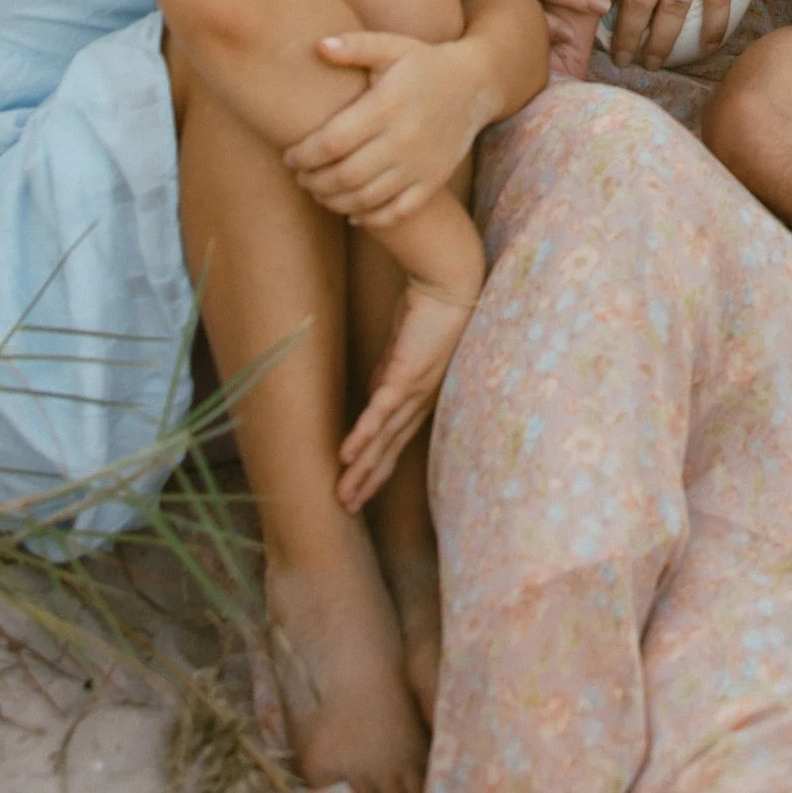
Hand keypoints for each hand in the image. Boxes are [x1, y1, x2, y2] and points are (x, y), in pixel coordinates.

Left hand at [288, 29, 495, 227]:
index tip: (288, 156)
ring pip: (367, 198)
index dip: (304, 155)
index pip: (333, 142)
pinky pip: (398, 212)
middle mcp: (404, 139)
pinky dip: (371, 218)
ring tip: (319, 192)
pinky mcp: (433, 181)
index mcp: (388, 105)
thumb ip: (355, 46)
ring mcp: (420, 164)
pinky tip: (353, 212)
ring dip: (335, 201)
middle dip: (314, 181)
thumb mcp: (392, 47)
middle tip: (300, 177)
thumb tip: (317, 46)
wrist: (474, 85)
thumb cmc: (422, 63)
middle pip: (345, 175)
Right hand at [336, 260, 480, 512]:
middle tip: (346, 508)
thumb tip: (373, 394)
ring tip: (342, 494)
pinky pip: (380, 410)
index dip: (378, 468)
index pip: (396, 442)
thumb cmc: (428, 314)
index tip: (360, 491)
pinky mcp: (404, 374)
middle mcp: (420, 401)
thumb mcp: (403, 352)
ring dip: (361, 468)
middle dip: (367, 481)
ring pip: (383, 439)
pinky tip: (347, 454)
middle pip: (390, 449)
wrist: (449, 285)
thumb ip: (389, 375)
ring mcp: (414, 390)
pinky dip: (363, 434)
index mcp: (420, 398)